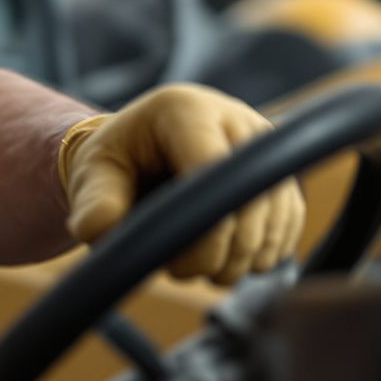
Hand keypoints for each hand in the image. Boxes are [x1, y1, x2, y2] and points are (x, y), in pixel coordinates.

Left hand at [58, 84, 305, 283]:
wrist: (140, 156)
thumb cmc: (115, 165)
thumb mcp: (91, 177)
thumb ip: (94, 205)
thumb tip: (102, 230)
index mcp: (185, 110)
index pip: (213, 171)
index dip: (202, 230)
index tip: (175, 262)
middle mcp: (235, 119)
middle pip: (251, 200)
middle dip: (218, 253)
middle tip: (180, 270)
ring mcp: (264, 145)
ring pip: (275, 217)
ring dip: (240, 260)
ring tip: (200, 267)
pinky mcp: (281, 173)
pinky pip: (289, 224)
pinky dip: (261, 255)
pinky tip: (227, 260)